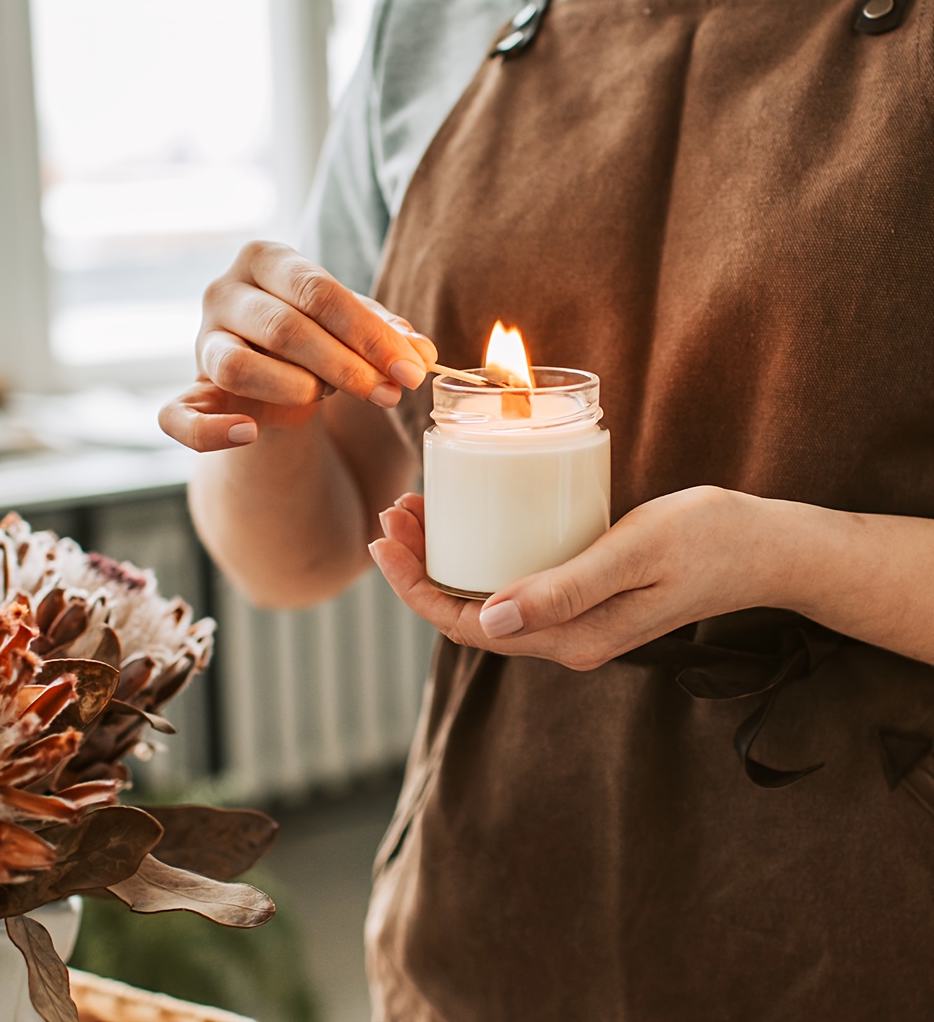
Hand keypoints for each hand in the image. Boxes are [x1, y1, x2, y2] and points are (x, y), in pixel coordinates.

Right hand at [158, 241, 436, 450]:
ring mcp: (201, 343)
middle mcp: (225, 292)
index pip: (320, 292)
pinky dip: (210, 432)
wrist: (275, 374)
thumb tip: (423, 354)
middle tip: (388, 394)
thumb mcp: (355, 328)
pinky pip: (178, 417)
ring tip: (326, 397)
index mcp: (268, 259)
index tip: (411, 371)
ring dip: (294, 389)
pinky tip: (250, 434)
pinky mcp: (187, 392)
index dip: (370, 335)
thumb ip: (386, 335)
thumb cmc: (319, 337)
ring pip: (238, 366)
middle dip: (346, 366)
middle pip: (285, 328)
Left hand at [369, 487, 781, 670]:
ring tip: (418, 512)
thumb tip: (489, 622)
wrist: (764, 547)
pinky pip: (514, 585)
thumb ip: (566, 589)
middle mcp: (566, 639)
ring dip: (446, 560)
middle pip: (467, 613)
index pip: (466, 625)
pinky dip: (481, 555)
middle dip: (420, 568)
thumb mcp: (634, 554)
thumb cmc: (707, 539)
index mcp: (572, 639)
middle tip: (395, 513)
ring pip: (487, 598)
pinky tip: (470, 524)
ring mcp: (574, 622)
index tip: (387, 538)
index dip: (416, 587)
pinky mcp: (584, 598)